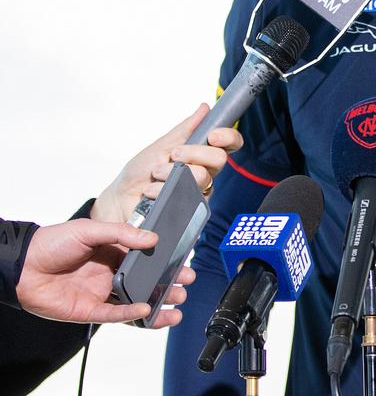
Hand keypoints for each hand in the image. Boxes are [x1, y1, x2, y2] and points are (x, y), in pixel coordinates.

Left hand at [15, 219, 195, 326]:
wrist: (22, 265)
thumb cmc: (53, 242)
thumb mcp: (90, 229)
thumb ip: (122, 233)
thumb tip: (152, 238)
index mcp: (113, 253)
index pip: (145, 259)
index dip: (164, 261)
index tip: (183, 260)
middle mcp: (110, 274)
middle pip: (146, 282)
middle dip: (168, 283)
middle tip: (186, 282)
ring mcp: (101, 293)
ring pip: (135, 301)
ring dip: (156, 303)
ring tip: (177, 303)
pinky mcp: (89, 310)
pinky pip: (115, 314)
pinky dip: (131, 314)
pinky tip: (146, 310)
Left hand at [91, 104, 243, 222]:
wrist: (120, 197)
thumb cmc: (139, 172)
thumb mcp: (163, 144)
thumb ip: (186, 128)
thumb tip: (205, 108)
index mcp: (201, 154)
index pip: (229, 144)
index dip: (228, 137)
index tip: (213, 135)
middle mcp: (205, 172)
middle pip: (220, 158)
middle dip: (194, 153)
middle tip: (173, 155)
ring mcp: (199, 191)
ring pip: (203, 176)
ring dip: (173, 172)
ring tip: (156, 175)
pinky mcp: (191, 210)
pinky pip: (188, 195)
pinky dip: (164, 189)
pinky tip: (153, 192)